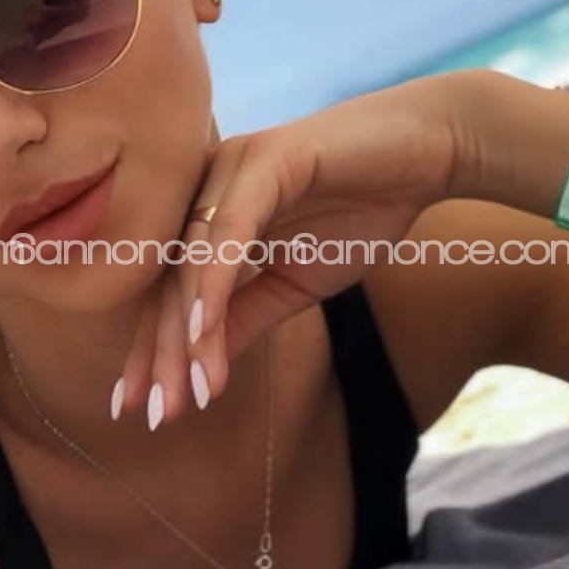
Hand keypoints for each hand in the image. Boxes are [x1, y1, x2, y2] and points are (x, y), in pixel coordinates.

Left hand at [111, 70, 470, 426]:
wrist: (427, 155)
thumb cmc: (361, 211)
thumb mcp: (294, 284)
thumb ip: (243, 318)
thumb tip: (199, 372)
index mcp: (207, 214)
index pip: (167, 291)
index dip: (152, 350)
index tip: (141, 407)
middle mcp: (204, 186)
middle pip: (167, 280)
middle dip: (161, 353)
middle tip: (157, 414)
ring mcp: (229, 167)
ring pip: (191, 261)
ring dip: (186, 333)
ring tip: (187, 392)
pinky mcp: (264, 158)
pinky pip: (230, 230)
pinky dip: (213, 283)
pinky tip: (201, 332)